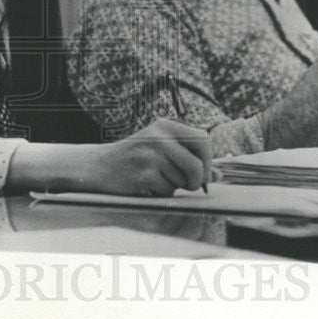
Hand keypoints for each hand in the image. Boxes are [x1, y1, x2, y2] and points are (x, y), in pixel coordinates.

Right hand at [86, 118, 212, 195]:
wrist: (98, 166)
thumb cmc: (134, 158)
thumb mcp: (159, 147)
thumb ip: (188, 157)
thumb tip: (220, 175)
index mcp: (165, 125)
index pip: (204, 140)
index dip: (209, 160)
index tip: (202, 172)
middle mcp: (159, 137)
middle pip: (197, 165)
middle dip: (197, 181)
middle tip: (187, 184)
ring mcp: (150, 155)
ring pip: (183, 181)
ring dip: (175, 187)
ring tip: (157, 179)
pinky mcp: (143, 174)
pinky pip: (167, 191)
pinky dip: (161, 193)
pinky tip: (147, 185)